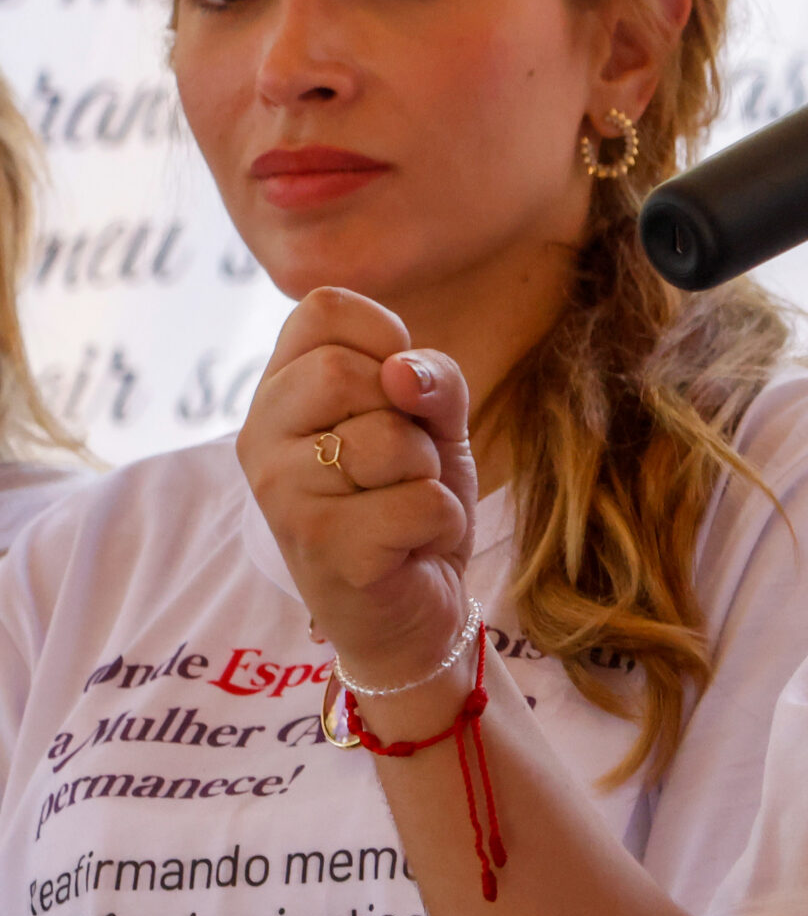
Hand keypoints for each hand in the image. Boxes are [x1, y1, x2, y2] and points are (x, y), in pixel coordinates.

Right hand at [235, 287, 479, 690]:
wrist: (415, 606)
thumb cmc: (412, 498)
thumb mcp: (435, 421)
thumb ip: (430, 377)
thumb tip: (401, 373)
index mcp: (279, 393)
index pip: (322, 308)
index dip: (385, 337)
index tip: (395, 392)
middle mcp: (260, 439)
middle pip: (346, 371)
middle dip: (408, 418)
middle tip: (402, 463)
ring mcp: (282, 495)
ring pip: (390, 440)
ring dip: (428, 473)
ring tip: (402, 505)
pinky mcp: (321, 547)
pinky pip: (419, 502)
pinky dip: (441, 522)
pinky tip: (410, 546)